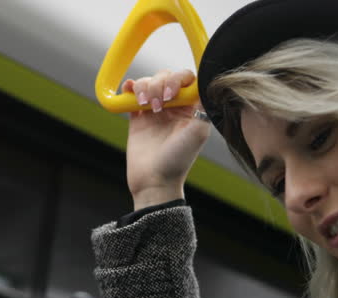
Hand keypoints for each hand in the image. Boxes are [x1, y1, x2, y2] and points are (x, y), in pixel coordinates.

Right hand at [122, 69, 211, 209]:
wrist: (154, 180)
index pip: (186, 80)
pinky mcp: (137, 117)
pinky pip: (132, 94)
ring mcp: (154, 111)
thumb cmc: (179, 160)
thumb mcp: (199, 133)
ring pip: (148, 82)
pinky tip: (131, 91)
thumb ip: (204, 107)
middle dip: (160, 84)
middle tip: (159, 104)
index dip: (178, 80)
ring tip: (146, 105)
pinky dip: (130, 87)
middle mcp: (174, 107)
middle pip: (165, 77)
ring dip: (145, 87)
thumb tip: (207, 82)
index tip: (172, 94)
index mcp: (190, 109)